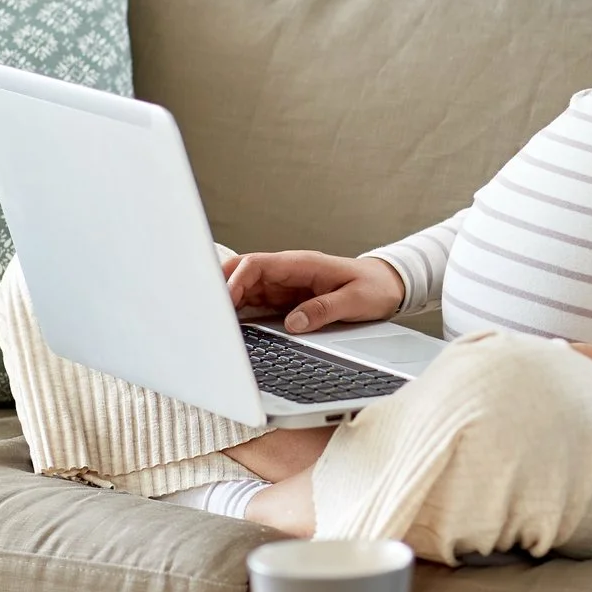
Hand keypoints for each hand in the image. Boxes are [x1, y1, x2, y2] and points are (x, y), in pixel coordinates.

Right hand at [223, 250, 404, 333]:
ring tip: (211, 323)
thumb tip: (293, 323)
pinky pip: (256, 302)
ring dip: (227, 302)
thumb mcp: (355, 300)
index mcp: (301, 264)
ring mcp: (284, 285)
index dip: (235, 280)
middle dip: (220, 287)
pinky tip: (230, 326)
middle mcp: (287, 272)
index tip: (223, 300)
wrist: (388, 285)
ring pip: (245, 288)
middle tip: (204, 311)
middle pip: (242, 273)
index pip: (256, 265)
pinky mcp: (286, 300)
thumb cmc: (373, 287)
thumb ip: (324, 309)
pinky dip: (240, 312)